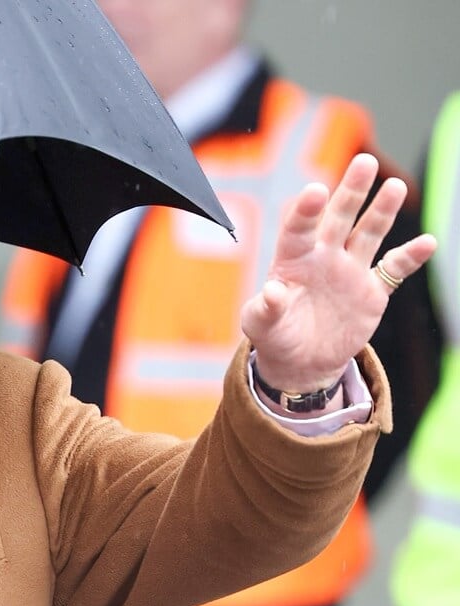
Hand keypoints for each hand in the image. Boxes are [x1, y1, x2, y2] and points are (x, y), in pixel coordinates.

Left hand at [241, 153, 436, 391]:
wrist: (301, 361)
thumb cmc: (274, 336)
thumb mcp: (260, 326)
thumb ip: (264, 309)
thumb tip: (273, 292)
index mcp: (292, 261)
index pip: (298, 229)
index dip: (307, 211)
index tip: (316, 190)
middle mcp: (323, 258)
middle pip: (338, 218)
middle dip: (352, 191)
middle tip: (365, 161)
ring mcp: (349, 271)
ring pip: (368, 233)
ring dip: (382, 211)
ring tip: (395, 186)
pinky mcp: (371, 291)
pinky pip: (394, 269)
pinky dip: (410, 257)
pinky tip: (428, 242)